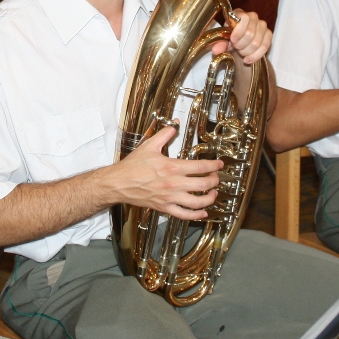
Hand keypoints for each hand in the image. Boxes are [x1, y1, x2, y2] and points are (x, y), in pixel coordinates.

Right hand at [103, 125, 221, 220]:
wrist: (119, 183)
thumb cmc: (132, 166)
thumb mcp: (149, 146)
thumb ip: (164, 134)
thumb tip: (174, 124)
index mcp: (172, 167)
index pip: (200, 167)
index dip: (214, 166)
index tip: (219, 164)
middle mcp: (173, 184)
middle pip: (203, 184)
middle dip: (214, 181)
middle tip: (217, 177)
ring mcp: (170, 198)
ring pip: (197, 202)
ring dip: (210, 198)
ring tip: (213, 193)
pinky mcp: (164, 207)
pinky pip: (184, 214)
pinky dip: (196, 215)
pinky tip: (202, 212)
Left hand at [211, 9, 270, 64]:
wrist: (240, 43)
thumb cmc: (231, 38)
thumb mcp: (223, 40)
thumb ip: (220, 44)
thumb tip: (216, 50)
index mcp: (239, 14)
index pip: (244, 19)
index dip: (238, 32)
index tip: (233, 40)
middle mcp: (253, 16)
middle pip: (250, 34)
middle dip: (241, 45)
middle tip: (236, 48)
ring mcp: (262, 25)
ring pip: (256, 43)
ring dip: (247, 51)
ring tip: (241, 53)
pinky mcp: (268, 34)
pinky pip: (264, 47)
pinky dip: (255, 56)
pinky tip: (248, 60)